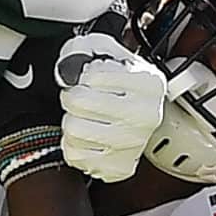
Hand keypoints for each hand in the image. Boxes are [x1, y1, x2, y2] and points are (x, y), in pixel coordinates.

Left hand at [54, 29, 167, 183]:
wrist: (140, 114)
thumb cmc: (122, 84)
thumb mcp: (110, 53)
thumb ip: (87, 48)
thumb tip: (67, 68)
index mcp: (148, 83)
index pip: (93, 75)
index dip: (83, 75)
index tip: (91, 78)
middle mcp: (145, 115)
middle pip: (80, 102)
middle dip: (73, 96)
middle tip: (82, 97)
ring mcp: (133, 144)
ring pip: (74, 129)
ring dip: (72, 120)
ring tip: (84, 116)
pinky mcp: (118, 167)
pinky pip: (74, 154)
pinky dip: (73, 144)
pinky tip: (87, 136)